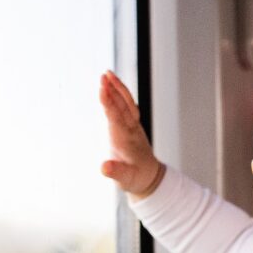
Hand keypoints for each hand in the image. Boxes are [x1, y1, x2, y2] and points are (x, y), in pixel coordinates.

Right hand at [97, 69, 164, 198]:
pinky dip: (120, 94)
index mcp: (126, 140)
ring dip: (118, 88)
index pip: (116, 117)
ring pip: (126, 103)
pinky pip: (127, 106)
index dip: (109, 102)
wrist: (150, 178)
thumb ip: (114, 172)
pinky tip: (113, 86)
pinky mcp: (132, 126)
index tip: (103, 88)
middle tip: (104, 74)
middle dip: (114, 89)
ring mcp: (133, 127)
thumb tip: (104, 167)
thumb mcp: (124, 179)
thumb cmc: (135, 179)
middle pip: (123, 105)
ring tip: (107, 73)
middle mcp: (131, 130)